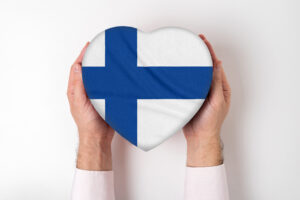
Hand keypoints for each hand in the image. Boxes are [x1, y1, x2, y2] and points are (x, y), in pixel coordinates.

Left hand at [67, 43, 114, 170]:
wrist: (98, 137)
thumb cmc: (87, 122)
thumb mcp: (79, 102)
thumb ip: (78, 85)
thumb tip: (78, 67)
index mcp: (75, 90)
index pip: (77, 68)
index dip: (82, 55)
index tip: (89, 46)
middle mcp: (85, 90)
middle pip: (88, 70)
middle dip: (93, 58)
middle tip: (100, 48)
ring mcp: (95, 94)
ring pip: (98, 77)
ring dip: (103, 67)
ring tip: (109, 57)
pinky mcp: (105, 98)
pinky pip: (108, 85)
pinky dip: (111, 78)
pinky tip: (116, 74)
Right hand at [183, 35, 230, 166]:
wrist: (200, 137)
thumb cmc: (211, 122)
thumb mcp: (216, 101)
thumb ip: (216, 83)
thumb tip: (217, 64)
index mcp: (221, 88)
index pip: (215, 66)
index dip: (210, 52)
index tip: (203, 41)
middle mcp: (211, 88)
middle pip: (206, 67)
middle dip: (201, 54)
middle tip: (194, 41)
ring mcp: (201, 92)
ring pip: (196, 74)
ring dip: (192, 63)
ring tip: (186, 51)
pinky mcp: (192, 97)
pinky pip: (188, 83)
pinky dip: (185, 75)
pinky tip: (179, 68)